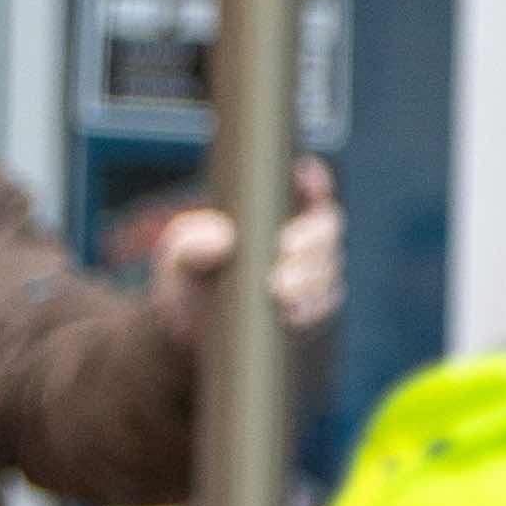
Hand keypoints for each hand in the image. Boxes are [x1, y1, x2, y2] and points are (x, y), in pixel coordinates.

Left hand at [146, 157, 342, 348]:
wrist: (186, 329)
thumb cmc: (188, 275)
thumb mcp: (178, 254)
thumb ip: (190, 241)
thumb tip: (224, 238)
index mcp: (273, 212)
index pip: (309, 187)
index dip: (316, 179)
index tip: (307, 177)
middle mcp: (300, 239)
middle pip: (326, 229)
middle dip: (312, 239)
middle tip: (287, 251)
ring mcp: (309, 275)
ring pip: (327, 268)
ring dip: (311, 277)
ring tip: (282, 288)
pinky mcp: (308, 309)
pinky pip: (322, 305)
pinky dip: (311, 308)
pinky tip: (292, 312)